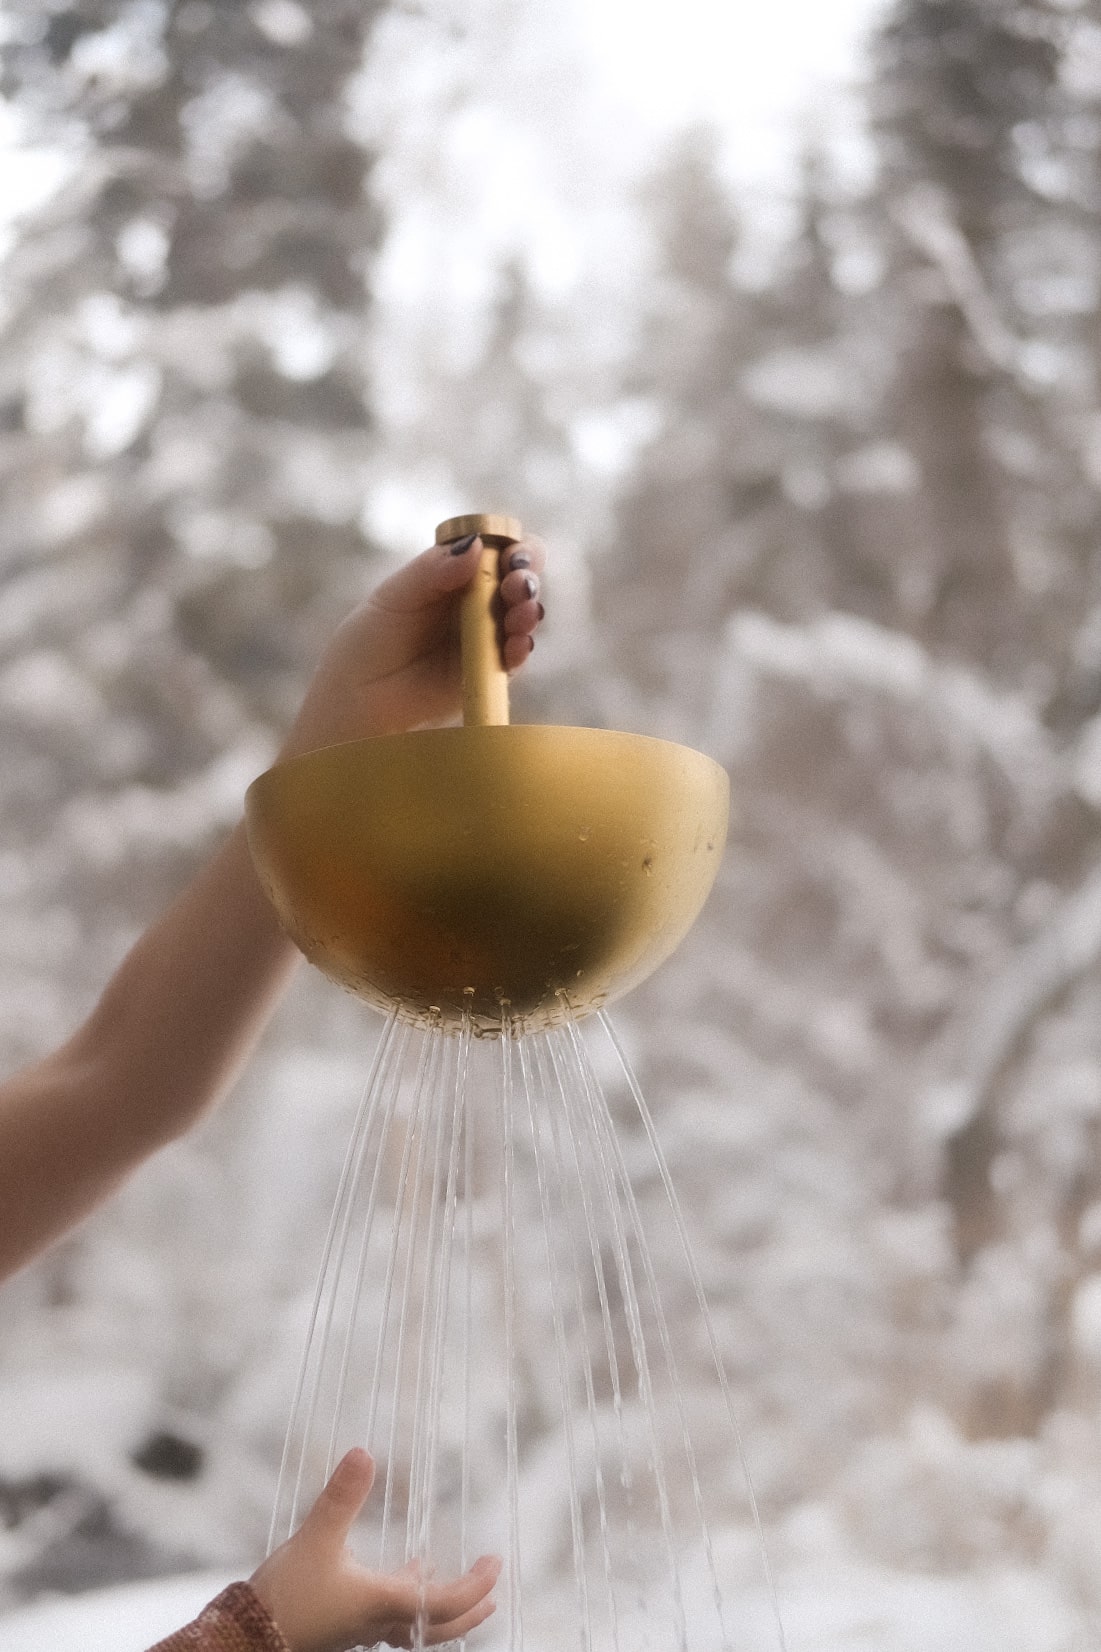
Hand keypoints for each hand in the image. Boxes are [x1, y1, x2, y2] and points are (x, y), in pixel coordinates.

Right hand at [250, 1449, 501, 1651]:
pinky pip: (387, 1616)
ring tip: (445, 1577)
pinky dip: (403, 1597)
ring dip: (437, 1606)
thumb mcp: (316, 1539)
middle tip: (494, 1594)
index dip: (476, 1584)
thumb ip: (341, 1498)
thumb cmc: (286, 1598)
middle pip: (439, 1627)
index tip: (495, 1563)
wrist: (246, 1640)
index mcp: (384, 1603)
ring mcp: (361, 1627)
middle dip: (469, 1611)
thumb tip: (364, 1454)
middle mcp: (379, 1621)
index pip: (447, 1602)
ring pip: (413, 1625)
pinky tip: (395, 1573)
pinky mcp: (343, 1625)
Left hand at [281, 532, 545, 754]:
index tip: (511, 552)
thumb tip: (476, 545)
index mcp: (453, 573)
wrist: (359, 698)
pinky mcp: (489, 671)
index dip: (512, 546)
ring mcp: (484, 636)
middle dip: (526, 575)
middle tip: (517, 582)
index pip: (495, 549)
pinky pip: (515, 656)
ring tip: (519, 613)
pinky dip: (522, 647)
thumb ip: (434, 569)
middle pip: (518, 578)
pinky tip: (516, 644)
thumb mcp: (396, 595)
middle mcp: (474, 601)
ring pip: (522, 614)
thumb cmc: (369, 641)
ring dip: (528, 609)